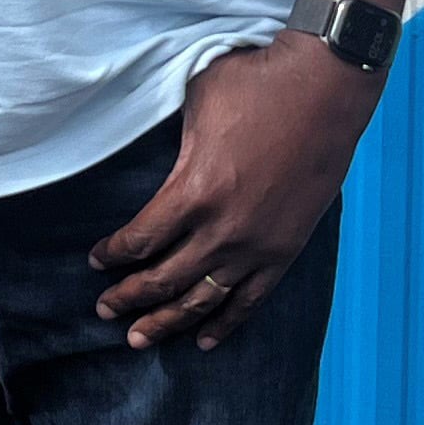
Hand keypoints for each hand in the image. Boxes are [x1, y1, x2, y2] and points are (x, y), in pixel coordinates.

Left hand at [91, 35, 379, 350]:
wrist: (326, 87)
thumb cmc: (257, 83)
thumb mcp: (197, 102)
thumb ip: (174, 142)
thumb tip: (154, 154)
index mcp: (194, 191)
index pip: (140, 240)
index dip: (113, 255)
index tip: (97, 262)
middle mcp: (223, 229)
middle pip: (164, 279)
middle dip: (128, 298)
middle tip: (105, 311)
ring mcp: (257, 245)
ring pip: (203, 300)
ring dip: (167, 322)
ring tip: (139, 339)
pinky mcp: (286, 249)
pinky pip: (250, 300)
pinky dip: (226, 324)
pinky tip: (204, 341)